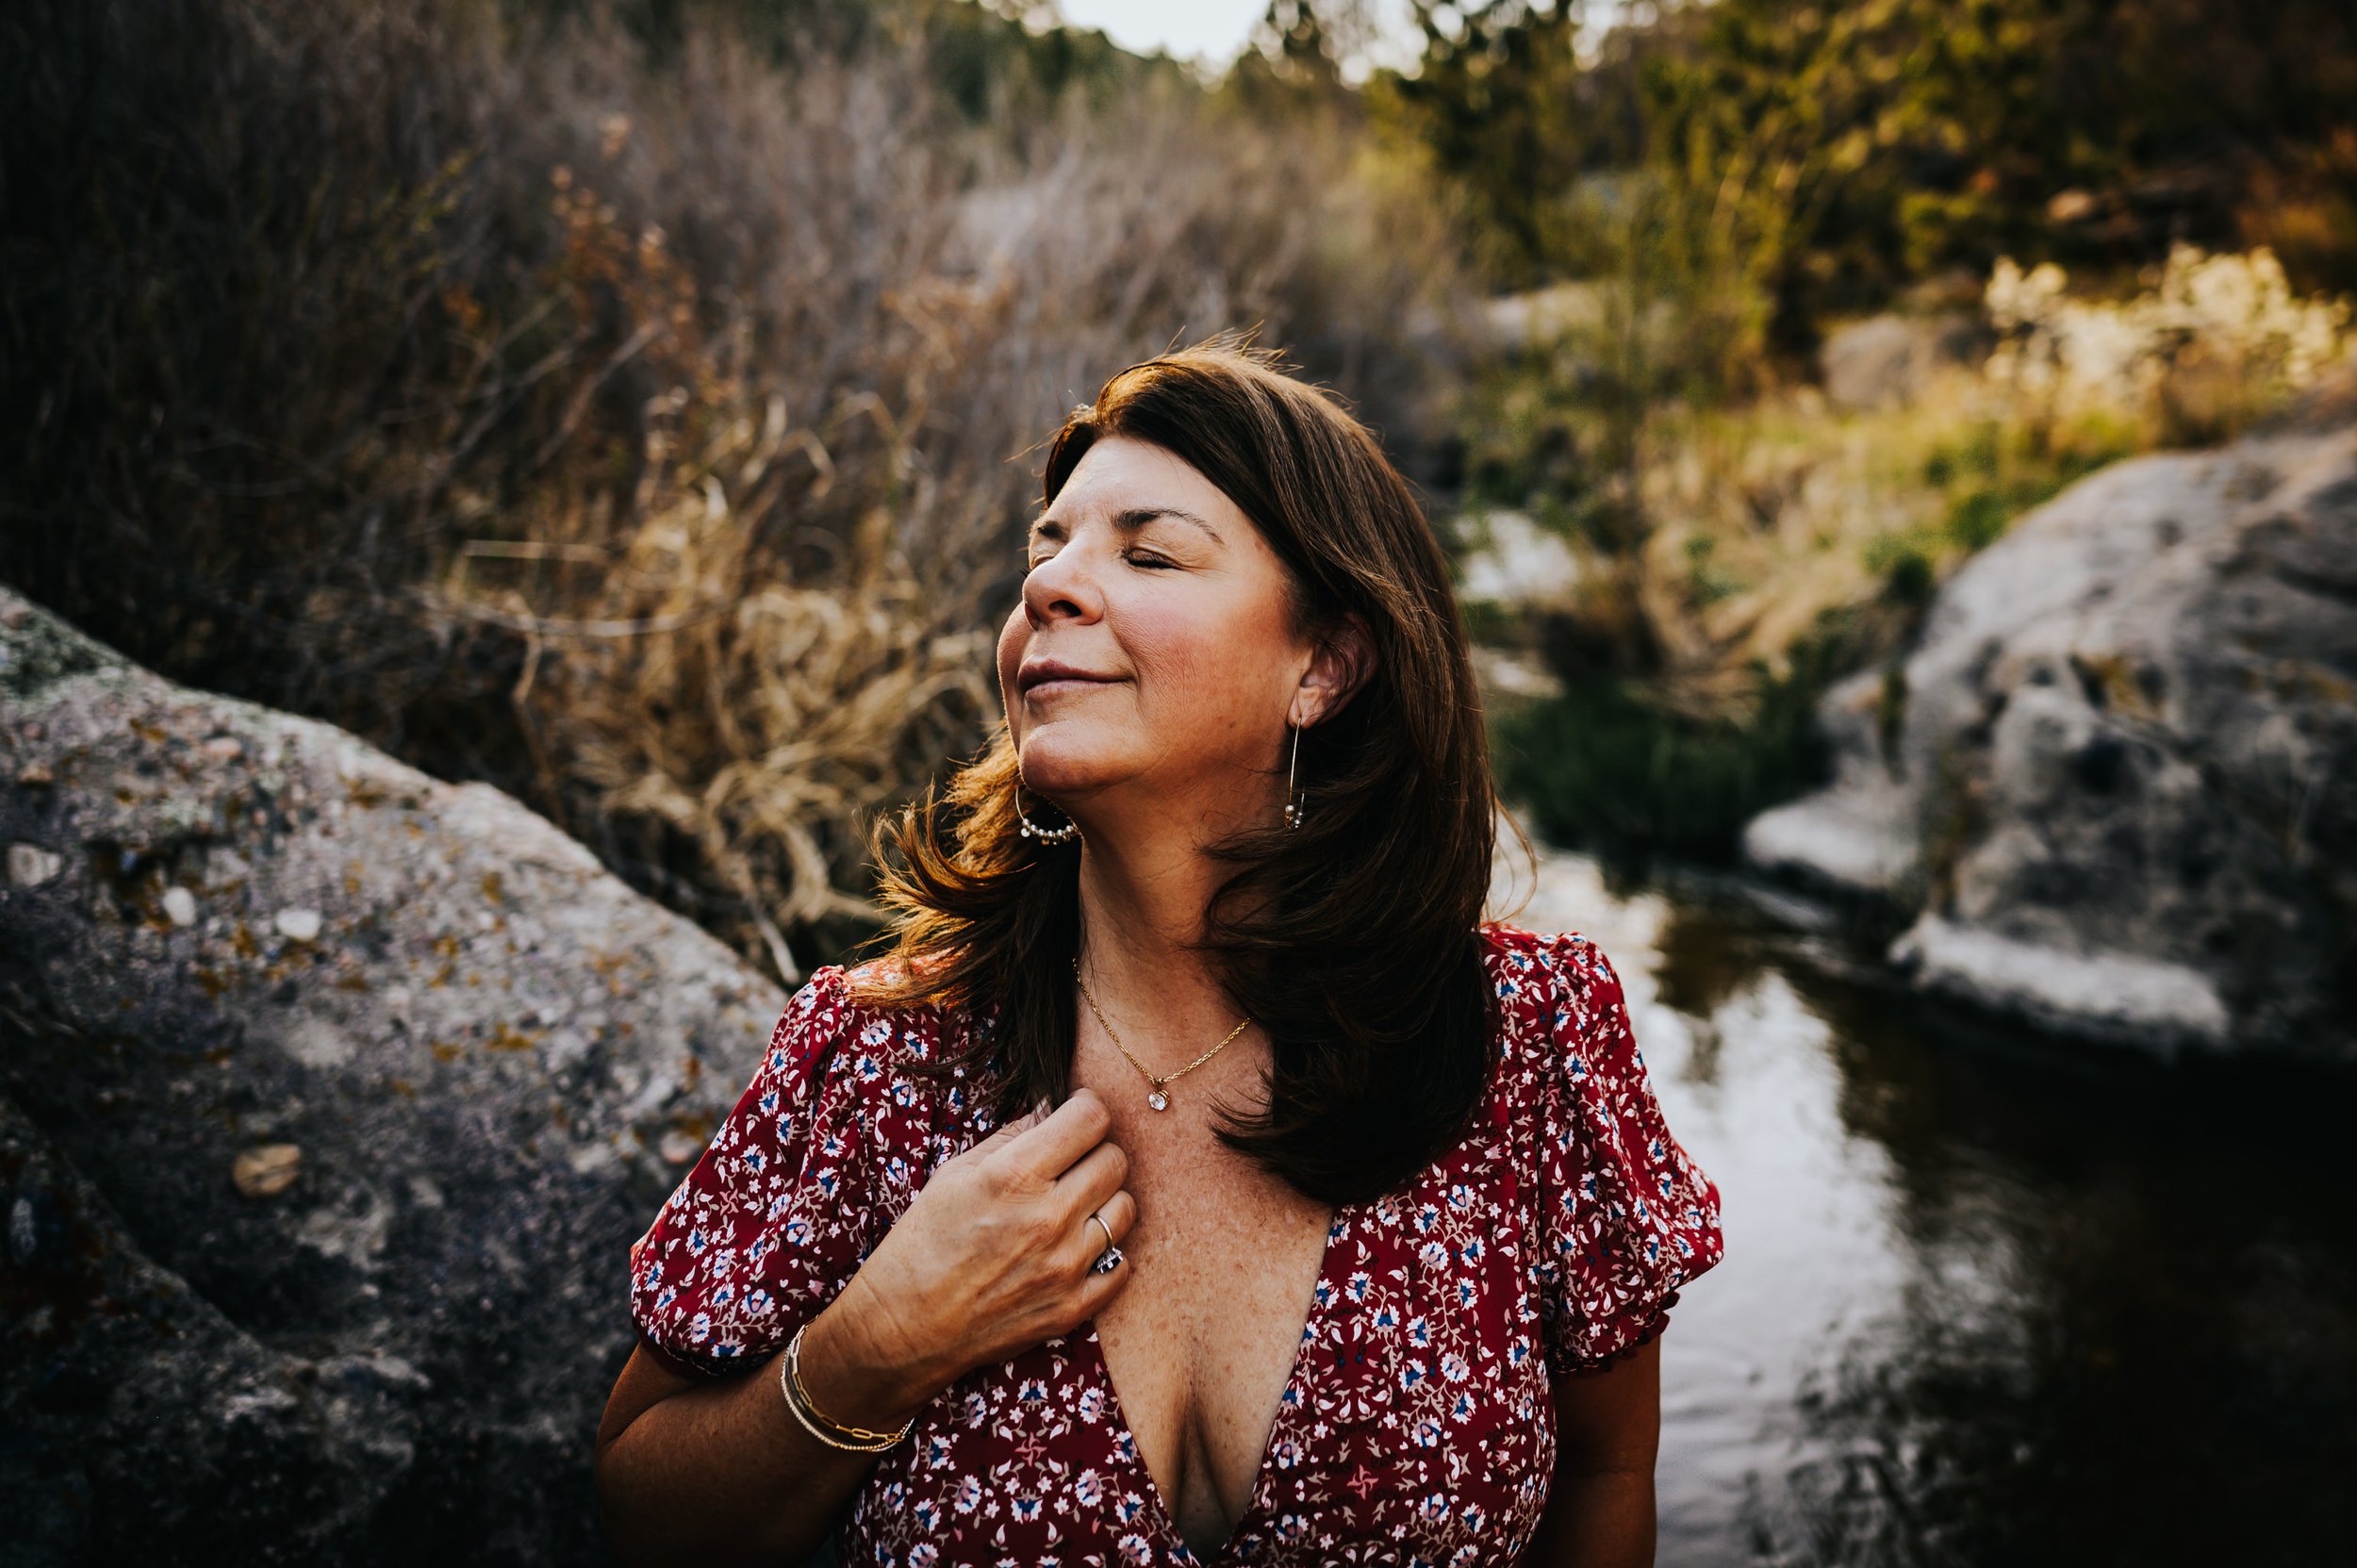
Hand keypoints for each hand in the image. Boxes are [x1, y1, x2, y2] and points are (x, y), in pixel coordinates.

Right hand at [802, 1088, 1136, 1420]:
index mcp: (1014, 1176)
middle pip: (1115, 1159)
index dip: (1086, 1108)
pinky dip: (1104, 1253)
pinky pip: (1121, 1263)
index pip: (1091, 1118)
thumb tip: (1052, 1109)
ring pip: (1125, 1208)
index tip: (1077, 1114)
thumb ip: (1012, 1137)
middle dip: (1095, 1151)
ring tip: (1073, 1206)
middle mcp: (1048, 1218)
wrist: (905, 1327)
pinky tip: (1074, 1248)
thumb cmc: (922, 1244)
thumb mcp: (955, 1174)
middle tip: (1071, 1162)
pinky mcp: (1073, 1307)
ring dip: (1103, 1200)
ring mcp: (1065, 1266)